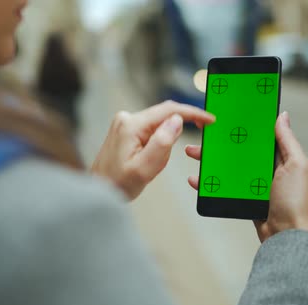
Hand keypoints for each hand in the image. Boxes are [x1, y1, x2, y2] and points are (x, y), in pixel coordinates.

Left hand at [92, 101, 214, 200]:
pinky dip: (156, 147)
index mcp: (131, 125)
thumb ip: (163, 143)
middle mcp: (127, 118)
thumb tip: (177, 120)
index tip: (210, 120)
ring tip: (149, 167)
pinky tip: (145, 162)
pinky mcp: (126, 130)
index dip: (192, 113)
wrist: (98, 190)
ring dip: (162, 146)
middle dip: (173, 138)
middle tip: (163, 161)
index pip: (169, 110)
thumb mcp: (144, 168)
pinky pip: (151, 132)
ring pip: (159, 127)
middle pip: (164, 118)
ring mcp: (125, 123)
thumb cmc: (118, 184)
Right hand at [186, 112, 307, 241]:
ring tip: (193, 154)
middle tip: (203, 136)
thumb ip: (288, 141)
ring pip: (228, 167)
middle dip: (220, 143)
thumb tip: (282, 116)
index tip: (228, 116)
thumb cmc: (296, 201)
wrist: (285, 235)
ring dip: (210, 161)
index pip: (260, 136)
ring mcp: (252, 183)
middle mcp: (266, 168)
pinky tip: (196, 179)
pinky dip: (208, 182)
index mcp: (280, 157)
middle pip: (239, 150)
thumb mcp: (297, 166)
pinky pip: (223, 186)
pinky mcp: (242, 196)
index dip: (245, 125)